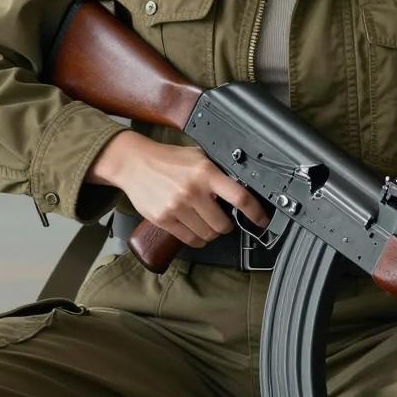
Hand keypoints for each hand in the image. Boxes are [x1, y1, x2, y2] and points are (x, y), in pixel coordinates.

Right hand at [85, 129, 270, 248]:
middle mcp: (193, 191)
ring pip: (208, 234)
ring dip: (212, 233)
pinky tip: (196, 230)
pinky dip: (197, 239)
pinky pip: (190, 239)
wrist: (135, 164)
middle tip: (223, 219)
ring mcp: (178, 207)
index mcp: (206, 172)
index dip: (255, 213)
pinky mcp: (164, 219)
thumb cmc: (168, 160)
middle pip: (223, 224)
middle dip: (227, 225)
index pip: (239, 197)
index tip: (262, 221)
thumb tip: (240, 184)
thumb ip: (216, 171)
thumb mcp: (197, 156)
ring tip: (207, 222)